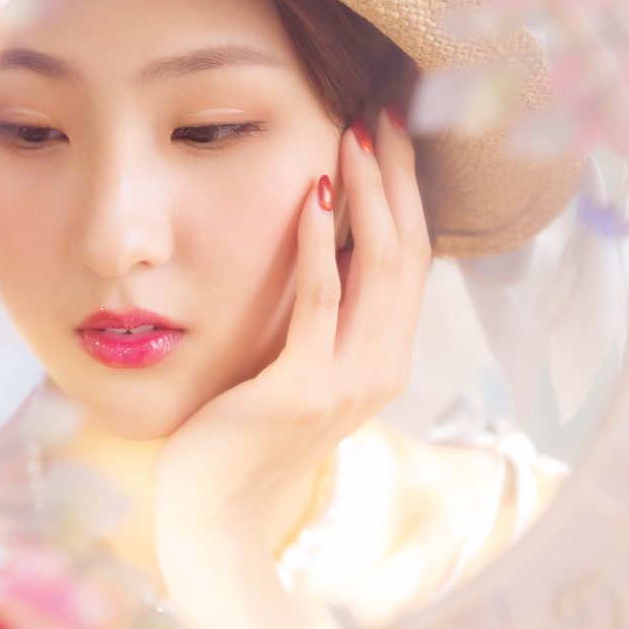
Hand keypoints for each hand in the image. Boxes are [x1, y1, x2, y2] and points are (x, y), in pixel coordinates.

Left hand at [152, 109, 430, 593]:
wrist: (215, 516)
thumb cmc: (241, 438)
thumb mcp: (295, 371)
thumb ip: (319, 320)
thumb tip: (320, 243)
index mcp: (385, 363)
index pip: (413, 261)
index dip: (408, 194)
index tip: (393, 133)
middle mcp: (380, 371)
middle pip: (408, 253)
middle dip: (398, 177)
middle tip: (384, 112)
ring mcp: (347, 383)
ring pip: (377, 267)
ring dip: (367, 193)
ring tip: (352, 134)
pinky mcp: (300, 390)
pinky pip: (321, 301)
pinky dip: (318, 242)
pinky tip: (311, 192)